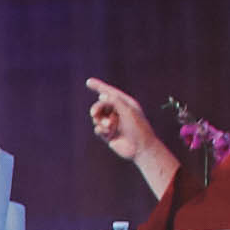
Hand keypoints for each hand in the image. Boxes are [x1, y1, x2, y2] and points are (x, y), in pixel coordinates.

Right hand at [79, 76, 178, 197]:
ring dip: (100, 121)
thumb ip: (114, 101)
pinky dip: (101, 130)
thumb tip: (101, 96)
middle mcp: (119, 112)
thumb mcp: (127, 110)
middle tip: (94, 113)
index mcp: (125, 103)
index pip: (110, 92)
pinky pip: (98, 128)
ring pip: (97, 118)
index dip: (99, 86)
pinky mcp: (109, 134)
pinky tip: (108, 133)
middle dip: (97, 109)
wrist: (140, 148)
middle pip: (100, 105)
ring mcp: (113, 123)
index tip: (88, 81)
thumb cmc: (137, 127)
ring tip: (109, 127)